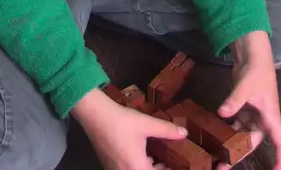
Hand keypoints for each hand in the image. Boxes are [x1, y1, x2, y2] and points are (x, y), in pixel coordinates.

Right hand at [71, 89, 186, 169]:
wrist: (96, 116)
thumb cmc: (123, 121)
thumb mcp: (147, 124)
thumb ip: (167, 130)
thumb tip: (184, 133)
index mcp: (136, 167)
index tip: (174, 166)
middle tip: (168, 163)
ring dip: (147, 169)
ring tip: (158, 161)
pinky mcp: (109, 165)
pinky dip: (138, 166)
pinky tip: (143, 156)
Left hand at [218, 31, 280, 169]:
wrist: (252, 55)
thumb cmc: (257, 71)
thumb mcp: (246, 87)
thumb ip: (234, 101)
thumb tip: (222, 113)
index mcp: (270, 118)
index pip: (280, 142)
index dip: (280, 158)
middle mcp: (263, 120)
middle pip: (253, 144)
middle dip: (240, 157)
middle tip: (222, 168)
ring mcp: (252, 115)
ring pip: (243, 137)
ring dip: (231, 147)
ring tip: (216, 159)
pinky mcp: (243, 109)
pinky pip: (236, 126)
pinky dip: (227, 133)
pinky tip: (215, 139)